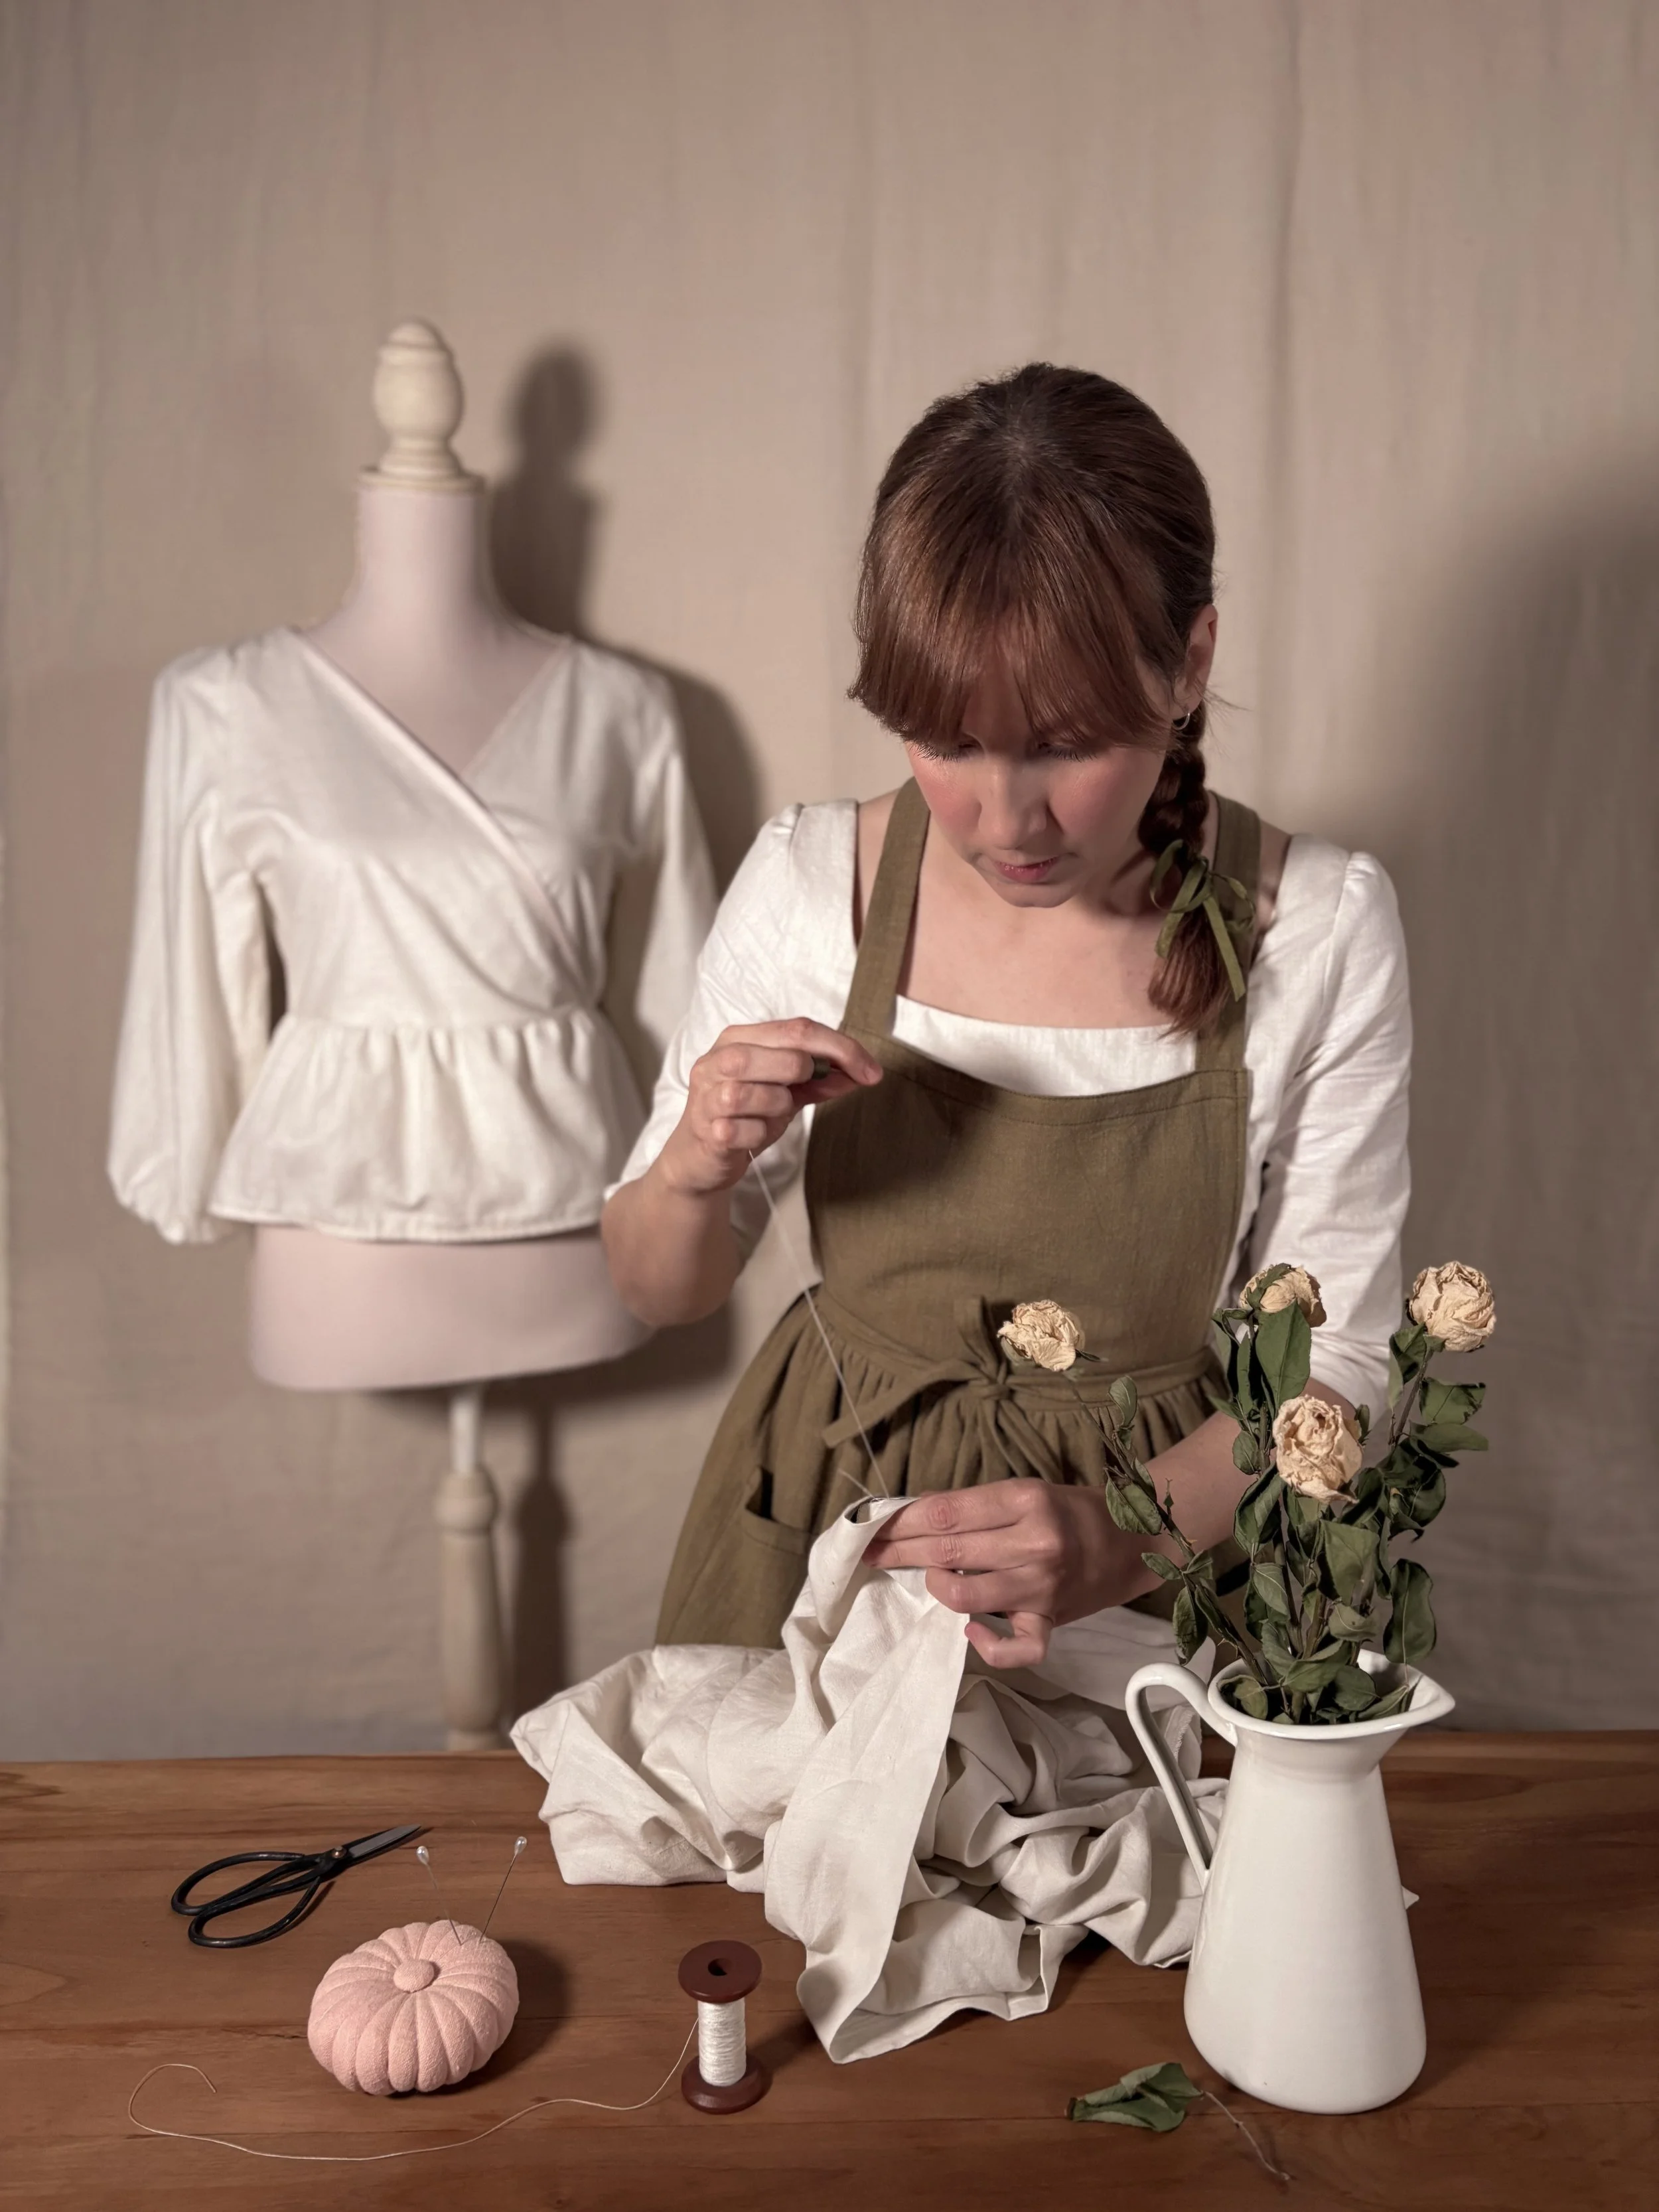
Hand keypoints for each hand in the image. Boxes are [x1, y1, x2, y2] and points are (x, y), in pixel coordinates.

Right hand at [658, 1018, 882, 1197]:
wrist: (698, 1158)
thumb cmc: (742, 1116)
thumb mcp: (783, 1092)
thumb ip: (818, 1080)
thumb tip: (860, 1073)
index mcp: (738, 1039)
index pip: (797, 1029)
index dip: (842, 1049)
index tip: (871, 1071)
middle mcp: (717, 1060)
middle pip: (782, 1053)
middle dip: (810, 1073)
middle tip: (809, 1090)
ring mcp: (706, 1095)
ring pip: (760, 1092)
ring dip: (779, 1106)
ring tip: (772, 1113)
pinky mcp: (705, 1130)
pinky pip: (747, 1130)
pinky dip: (760, 1134)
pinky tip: (753, 1136)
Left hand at [860, 1479, 1155, 1668]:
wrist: (1135, 1540)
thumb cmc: (1072, 1511)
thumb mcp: (1026, 1491)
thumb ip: (978, 1507)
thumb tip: (917, 1518)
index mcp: (1025, 1499)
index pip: (946, 1512)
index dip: (902, 1520)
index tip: (873, 1524)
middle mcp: (1034, 1542)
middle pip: (947, 1549)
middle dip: (899, 1551)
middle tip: (870, 1552)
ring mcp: (1043, 1586)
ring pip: (966, 1594)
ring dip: (935, 1587)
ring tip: (929, 1579)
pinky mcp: (1052, 1620)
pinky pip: (1016, 1647)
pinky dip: (987, 1645)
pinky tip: (970, 1629)